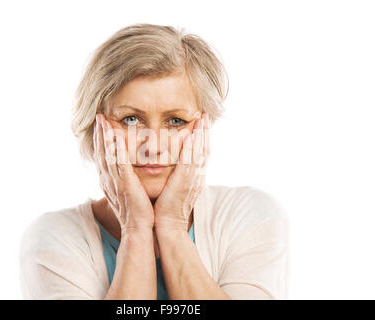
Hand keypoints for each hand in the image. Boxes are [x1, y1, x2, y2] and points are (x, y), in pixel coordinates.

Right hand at [93, 114, 154, 233]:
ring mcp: (115, 182)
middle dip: (99, 133)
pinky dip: (114, 147)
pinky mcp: (124, 184)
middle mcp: (108, 180)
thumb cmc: (138, 214)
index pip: (104, 157)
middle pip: (101, 152)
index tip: (101, 127)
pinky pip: (118, 161)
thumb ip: (127, 183)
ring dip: (104, 136)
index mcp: (110, 183)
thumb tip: (129, 175)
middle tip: (99, 117)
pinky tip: (114, 134)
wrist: (138, 231)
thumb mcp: (129, 195)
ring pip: (107, 154)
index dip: (101, 141)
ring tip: (103, 120)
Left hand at [153, 112, 210, 232]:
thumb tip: (177, 165)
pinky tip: (191, 136)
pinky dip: (191, 149)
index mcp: (195, 177)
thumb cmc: (169, 208)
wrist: (169, 226)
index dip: (204, 138)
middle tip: (205, 115)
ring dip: (201, 135)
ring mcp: (193, 180)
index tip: (203, 123)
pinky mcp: (184, 184)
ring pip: (200, 153)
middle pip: (205, 150)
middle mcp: (197, 177)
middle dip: (205, 132)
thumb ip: (179, 176)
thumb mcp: (177, 188)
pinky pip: (190, 163)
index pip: (202, 153)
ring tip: (201, 119)